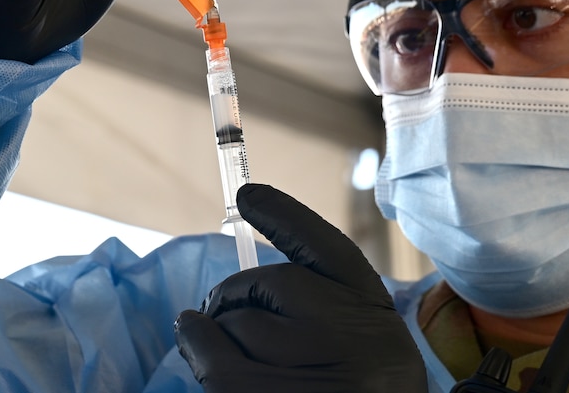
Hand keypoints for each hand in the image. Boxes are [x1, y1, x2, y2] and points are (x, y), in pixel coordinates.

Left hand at [174, 183, 428, 392]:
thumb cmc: (359, 390)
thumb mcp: (364, 345)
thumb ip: (321, 309)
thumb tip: (237, 296)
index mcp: (372, 310)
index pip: (326, 248)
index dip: (284, 215)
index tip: (248, 195)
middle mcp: (349, 331)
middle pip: (268, 283)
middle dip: (235, 297)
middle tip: (224, 317)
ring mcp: (313, 365)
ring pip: (237, 321)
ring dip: (218, 334)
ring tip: (227, 356)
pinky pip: (214, 359)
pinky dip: (197, 347)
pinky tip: (196, 347)